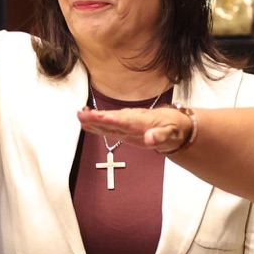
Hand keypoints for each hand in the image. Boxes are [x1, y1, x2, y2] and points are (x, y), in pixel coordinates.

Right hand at [77, 105, 191, 152]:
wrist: (174, 124)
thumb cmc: (173, 128)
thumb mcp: (172, 134)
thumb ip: (160, 136)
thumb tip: (149, 138)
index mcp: (141, 122)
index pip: (123, 121)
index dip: (111, 119)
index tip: (99, 117)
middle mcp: (131, 121)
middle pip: (111, 119)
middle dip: (96, 117)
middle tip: (81, 114)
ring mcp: (126, 124)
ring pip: (108, 121)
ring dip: (94, 119)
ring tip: (79, 116)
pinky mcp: (124, 128)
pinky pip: (109, 126)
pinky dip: (98, 124)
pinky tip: (87, 124)